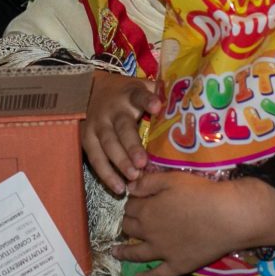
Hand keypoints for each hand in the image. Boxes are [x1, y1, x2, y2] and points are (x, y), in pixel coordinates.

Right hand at [83, 69, 160, 194]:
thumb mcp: (142, 87)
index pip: (139, 96)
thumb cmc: (126, 94)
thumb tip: (187, 103)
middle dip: (131, 146)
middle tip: (142, 163)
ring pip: (107, 145)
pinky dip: (106, 174)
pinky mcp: (87, 138)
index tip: (157, 106)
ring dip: (120, 163)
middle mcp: (112, 111)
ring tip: (133, 178)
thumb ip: (159, 95)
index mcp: (130, 95)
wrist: (92, 90)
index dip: (148, 100)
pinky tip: (119, 188)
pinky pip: (95, 159)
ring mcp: (98, 125)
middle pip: (122, 128)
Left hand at [114, 173, 274, 275]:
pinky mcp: (177, 266)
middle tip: (131, 221)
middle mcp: (149, 233)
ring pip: (136, 253)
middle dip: (127, 223)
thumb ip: (148, 183)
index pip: (130, 206)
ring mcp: (162, 252)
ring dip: (123, 252)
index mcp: (147, 211)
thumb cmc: (201, 193)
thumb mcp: (172, 179)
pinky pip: (158, 275)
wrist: (228, 217)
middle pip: (130, 228)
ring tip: (115, 253)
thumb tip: (129, 188)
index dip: (133, 202)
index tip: (138, 200)